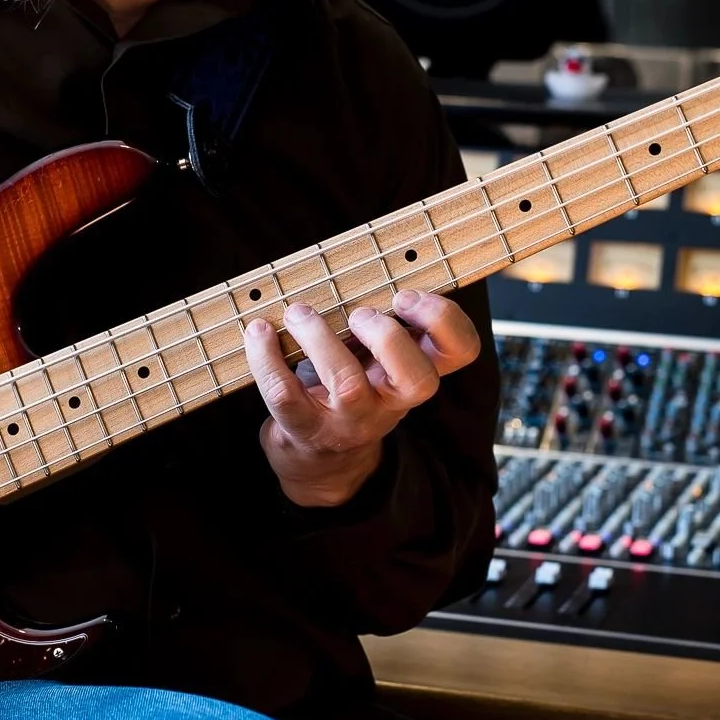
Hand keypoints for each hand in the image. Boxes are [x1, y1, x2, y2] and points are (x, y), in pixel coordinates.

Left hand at [243, 289, 482, 507]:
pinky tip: (259, 332)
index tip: (405, 294)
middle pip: (419, 381)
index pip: (460, 351)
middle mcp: (391, 401)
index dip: (443, 319)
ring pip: (349, 385)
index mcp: (414, 372)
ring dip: (321, 338)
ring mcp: (350, 420)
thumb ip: (382, 321)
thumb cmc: (350, 386)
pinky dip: (266, 357)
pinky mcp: (305, 428)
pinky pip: (285, 395)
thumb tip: (360, 262)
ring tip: (299, 313)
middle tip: (360, 313)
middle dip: (389, 337)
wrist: (318, 457)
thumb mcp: (378, 358)